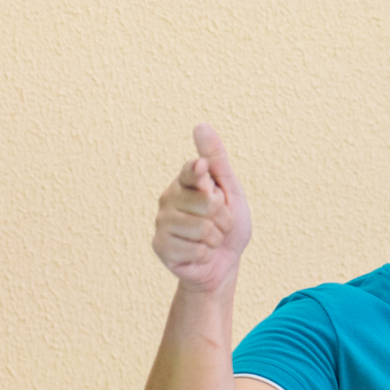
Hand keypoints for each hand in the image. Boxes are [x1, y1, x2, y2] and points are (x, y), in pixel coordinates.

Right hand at [152, 123, 251, 293]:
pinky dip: (205, 255)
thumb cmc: (228, 226)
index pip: (193, 170)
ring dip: (215, 239)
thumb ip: (215, 160)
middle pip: (207, 203)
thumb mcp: (230, 190)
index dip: (205, 177)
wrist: (222, 263)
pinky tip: (199, 254)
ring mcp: (161, 222)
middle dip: (224, 218)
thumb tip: (200, 126)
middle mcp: (169, 198)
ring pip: (202, 229)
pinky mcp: (159, 246)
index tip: (206, 177)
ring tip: (210, 240)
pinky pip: (194, 249)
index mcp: (185, 181)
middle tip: (221, 225)